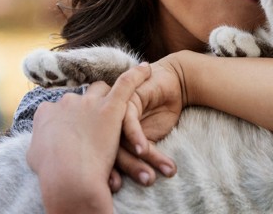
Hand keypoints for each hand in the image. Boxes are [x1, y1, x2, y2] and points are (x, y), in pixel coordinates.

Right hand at [27, 64, 150, 213]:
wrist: (68, 178)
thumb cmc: (52, 174)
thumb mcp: (36, 158)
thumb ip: (40, 145)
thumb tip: (41, 146)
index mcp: (47, 113)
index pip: (60, 108)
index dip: (69, 119)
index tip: (74, 131)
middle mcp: (67, 102)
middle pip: (80, 98)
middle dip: (87, 108)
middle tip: (96, 124)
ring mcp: (89, 103)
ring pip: (101, 89)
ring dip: (107, 97)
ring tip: (116, 105)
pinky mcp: (111, 106)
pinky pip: (126, 83)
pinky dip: (137, 74)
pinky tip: (146, 69)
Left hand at [112, 54, 185, 187]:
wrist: (173, 84)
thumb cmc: (157, 111)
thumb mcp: (146, 136)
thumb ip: (134, 152)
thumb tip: (129, 178)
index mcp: (104, 131)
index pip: (100, 155)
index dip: (108, 173)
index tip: (117, 187)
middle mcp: (106, 121)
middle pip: (107, 150)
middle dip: (126, 169)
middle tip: (140, 183)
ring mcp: (115, 110)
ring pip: (120, 140)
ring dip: (135, 160)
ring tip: (149, 177)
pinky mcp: (128, 100)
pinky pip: (129, 121)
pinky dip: (136, 137)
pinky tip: (144, 150)